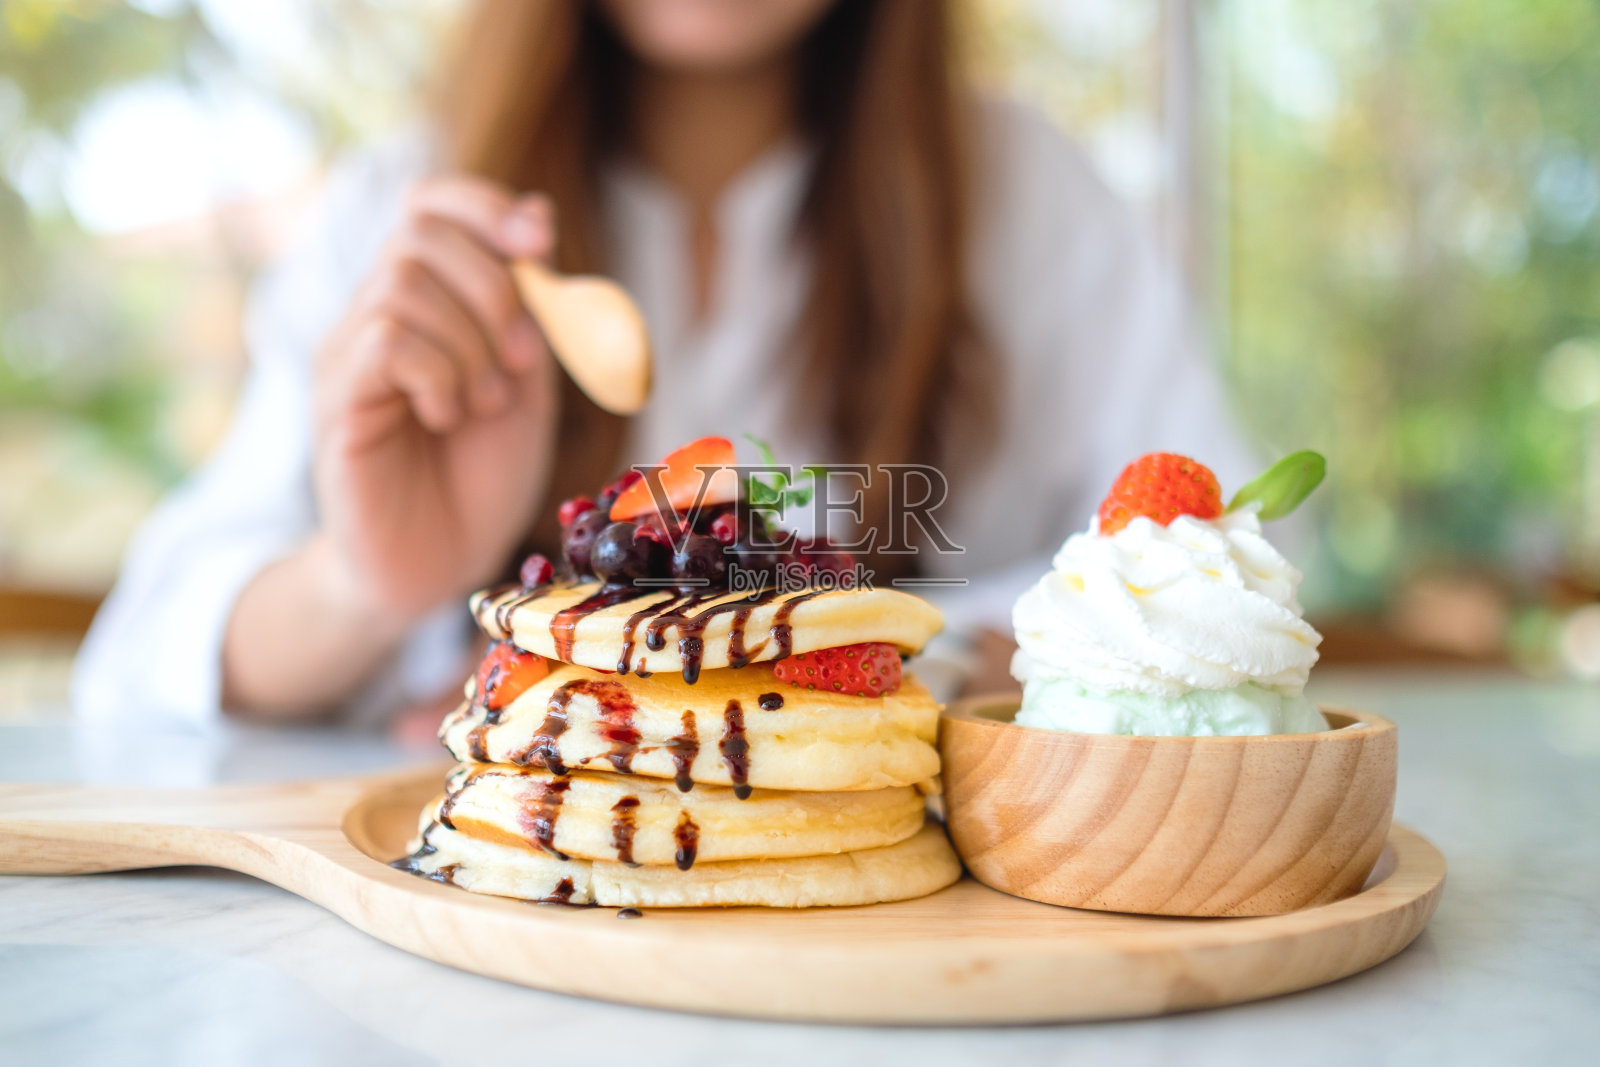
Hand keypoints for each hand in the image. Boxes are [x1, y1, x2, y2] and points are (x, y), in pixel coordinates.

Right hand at [312, 176, 558, 622]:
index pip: (430, 205)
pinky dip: (438, 372)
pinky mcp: (338, 403)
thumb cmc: (479, 479)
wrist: (435, 566)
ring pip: (402, 286)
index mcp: (426, 304)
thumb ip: (533, 313)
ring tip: (485, 402)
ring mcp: (349, 357)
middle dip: (491, 285)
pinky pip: (385, 342)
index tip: (539, 242)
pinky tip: (449, 415)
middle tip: (523, 358)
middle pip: (417, 232)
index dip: (484, 205)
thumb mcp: (529, 387)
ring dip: (470, 342)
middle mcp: (376, 317)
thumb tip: (538, 217)